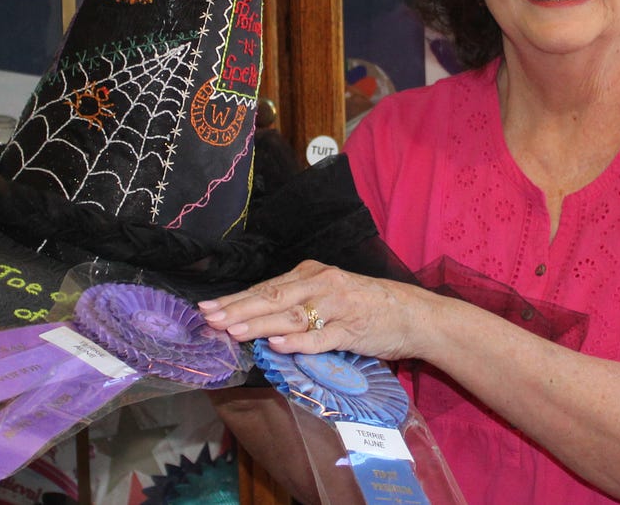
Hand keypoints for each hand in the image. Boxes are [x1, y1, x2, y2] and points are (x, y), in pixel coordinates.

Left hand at [199, 260, 428, 359]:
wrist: (412, 314)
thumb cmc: (367, 306)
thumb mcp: (329, 295)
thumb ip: (298, 303)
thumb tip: (256, 319)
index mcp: (313, 274)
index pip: (267, 287)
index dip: (236, 299)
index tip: (207, 309)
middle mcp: (322, 284)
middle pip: (273, 297)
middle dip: (238, 309)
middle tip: (209, 319)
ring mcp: (337, 306)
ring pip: (292, 315)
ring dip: (260, 324)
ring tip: (233, 331)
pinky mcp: (351, 329)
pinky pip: (321, 337)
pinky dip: (298, 342)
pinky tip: (278, 345)